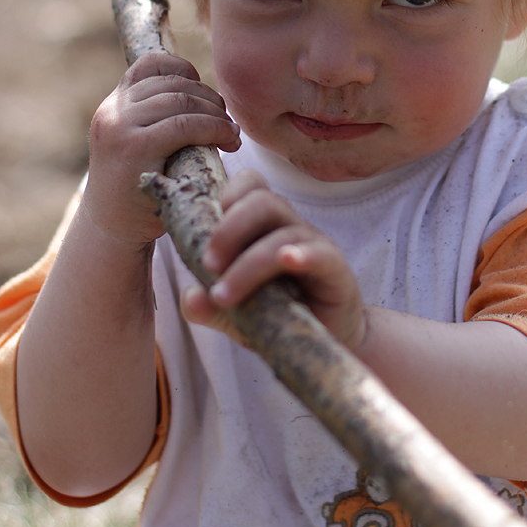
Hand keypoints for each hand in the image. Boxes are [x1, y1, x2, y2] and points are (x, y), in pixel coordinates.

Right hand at [82, 53, 240, 247]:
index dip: (183, 69)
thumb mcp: (140, 146)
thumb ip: (158, 120)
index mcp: (113, 106)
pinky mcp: (133, 148)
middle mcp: (111, 111)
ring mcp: (119, 127)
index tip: (204, 93)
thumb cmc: (137, 191)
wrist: (112, 233)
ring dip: (215, 113)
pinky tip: (228, 140)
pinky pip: (184, 125)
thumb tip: (206, 98)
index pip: (150, 64)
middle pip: (172, 82)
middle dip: (208, 97)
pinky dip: (214, 128)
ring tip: (230, 132)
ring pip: (181, 101)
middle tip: (227, 119)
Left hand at [181, 170, 366, 350]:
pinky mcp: (335, 270)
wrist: (327, 340)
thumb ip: (211, 307)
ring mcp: (314, 245)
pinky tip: (288, 261)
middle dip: (229, 229)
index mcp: (264, 225)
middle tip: (208, 265)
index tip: (204, 231)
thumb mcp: (237, 315)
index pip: (250, 186)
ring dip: (248, 263)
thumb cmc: (280, 315)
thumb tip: (191, 300)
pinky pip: (320, 254)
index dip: (227, 195)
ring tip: (224, 295)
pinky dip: (302, 254)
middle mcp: (289, 226)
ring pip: (283, 234)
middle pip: (263, 201)